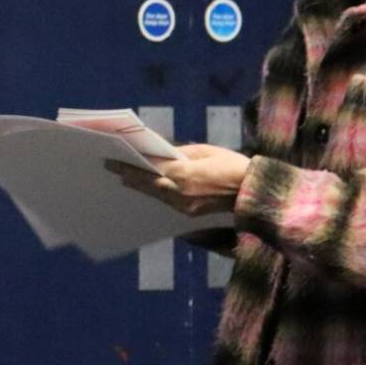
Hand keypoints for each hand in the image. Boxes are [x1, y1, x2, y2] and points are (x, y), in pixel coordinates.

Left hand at [106, 144, 250, 216]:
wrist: (253, 192)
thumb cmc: (231, 165)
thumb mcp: (205, 151)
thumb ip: (181, 153)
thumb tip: (161, 152)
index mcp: (184, 174)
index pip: (149, 170)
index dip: (129, 166)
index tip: (112, 162)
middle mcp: (180, 193)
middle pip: (148, 185)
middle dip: (130, 177)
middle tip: (112, 169)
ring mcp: (184, 206)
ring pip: (156, 195)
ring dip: (141, 186)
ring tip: (126, 178)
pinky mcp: (190, 213)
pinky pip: (167, 202)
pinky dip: (156, 194)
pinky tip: (149, 188)